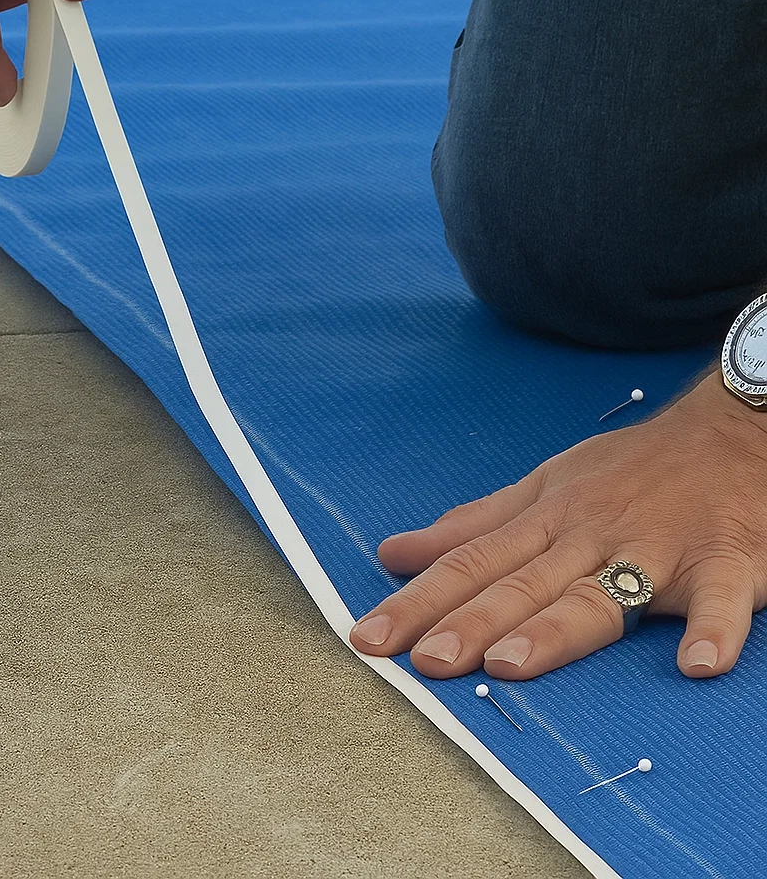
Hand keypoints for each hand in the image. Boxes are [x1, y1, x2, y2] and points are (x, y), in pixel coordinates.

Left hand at [350, 372, 766, 679]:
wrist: (728, 432)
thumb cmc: (627, 469)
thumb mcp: (541, 487)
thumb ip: (470, 526)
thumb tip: (392, 552)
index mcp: (543, 519)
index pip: (468, 562)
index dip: (417, 600)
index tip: (368, 637)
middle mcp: (588, 535)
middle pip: (518, 584)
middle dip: (467, 622)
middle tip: (422, 662)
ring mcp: (655, 549)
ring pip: (598, 594)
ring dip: (555, 629)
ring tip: (511, 664)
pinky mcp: (724, 559)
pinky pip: (719, 598)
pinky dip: (712, 628)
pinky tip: (697, 663)